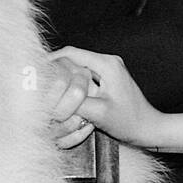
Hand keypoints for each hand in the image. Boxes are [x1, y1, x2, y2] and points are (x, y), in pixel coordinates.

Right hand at [48, 46, 163, 148]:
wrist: (148, 128)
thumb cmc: (129, 121)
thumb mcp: (99, 113)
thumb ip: (75, 102)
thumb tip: (52, 96)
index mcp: (107, 64)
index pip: (71, 53)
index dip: (50, 61)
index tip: (34, 70)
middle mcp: (108, 62)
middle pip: (73, 59)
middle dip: (55, 71)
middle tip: (38, 83)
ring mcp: (109, 70)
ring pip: (77, 68)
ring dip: (63, 79)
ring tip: (48, 90)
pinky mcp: (108, 80)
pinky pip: (84, 77)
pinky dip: (72, 85)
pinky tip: (63, 97)